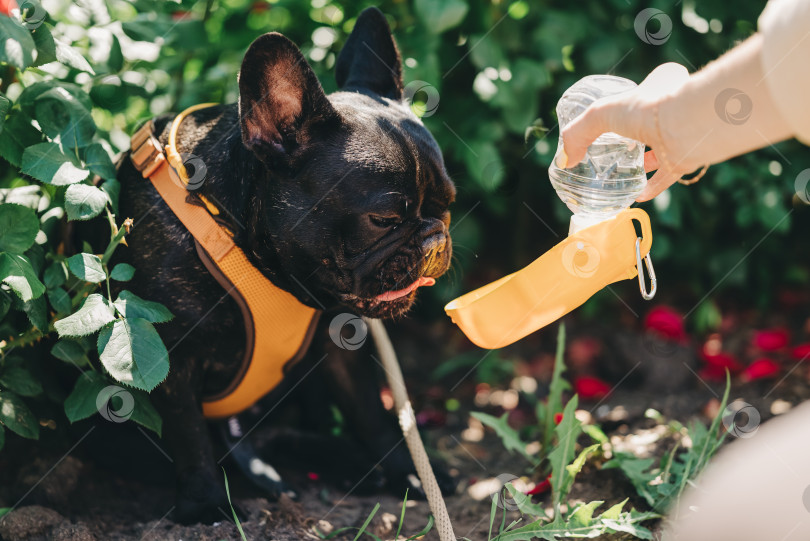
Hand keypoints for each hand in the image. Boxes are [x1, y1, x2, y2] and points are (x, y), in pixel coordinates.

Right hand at [558, 63, 692, 201]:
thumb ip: (578, 134)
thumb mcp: (600, 114)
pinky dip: (651, 187)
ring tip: (621, 174)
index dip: (629, 103)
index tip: (615, 117)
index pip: (644, 92)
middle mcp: (669, 111)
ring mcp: (677, 136)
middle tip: (614, 149)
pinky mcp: (683, 159)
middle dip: (633, 137)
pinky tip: (636, 195)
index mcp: (656, 89)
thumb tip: (567, 160)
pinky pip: (666, 176)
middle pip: (649, 124)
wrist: (686, 126)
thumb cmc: (646, 109)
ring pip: (658, 151)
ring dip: (642, 164)